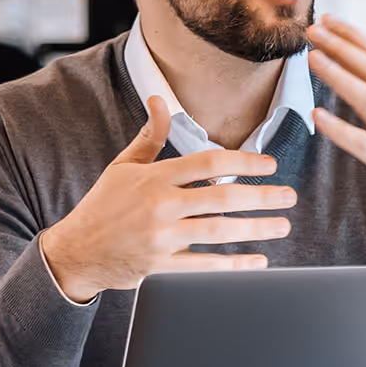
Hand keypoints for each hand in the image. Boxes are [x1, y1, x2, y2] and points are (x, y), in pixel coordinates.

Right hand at [40, 96, 295, 302]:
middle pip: (223, 197)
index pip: (209, 162)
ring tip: (282, 225)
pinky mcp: (161, 267)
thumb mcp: (123, 165)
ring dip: (257, 228)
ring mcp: (162, 238)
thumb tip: (160, 99)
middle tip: (289, 196)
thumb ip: (149, 135)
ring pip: (220, 232)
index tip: (270, 165)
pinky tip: (258, 262)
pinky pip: (206, 266)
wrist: (76, 252)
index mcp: (155, 177)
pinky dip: (235, 266)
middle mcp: (160, 205)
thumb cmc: (103, 205)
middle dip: (263, 196)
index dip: (245, 161)